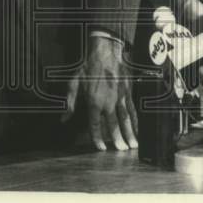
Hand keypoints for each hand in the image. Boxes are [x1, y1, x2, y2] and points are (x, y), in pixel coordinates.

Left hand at [62, 35, 137, 150]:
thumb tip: (63, 119)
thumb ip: (70, 102)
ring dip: (130, 133)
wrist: (105, 51)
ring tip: (133, 146)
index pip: (96, 124)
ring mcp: (120, 97)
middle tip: (122, 151)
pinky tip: (139, 129)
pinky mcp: (128, 92)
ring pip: (126, 119)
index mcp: (93, 101)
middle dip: (118, 139)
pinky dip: (136, 120)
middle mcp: (108, 102)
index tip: (101, 148)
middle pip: (113, 125)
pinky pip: (133, 109)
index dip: (98, 138)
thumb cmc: (88, 67)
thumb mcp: (74, 83)